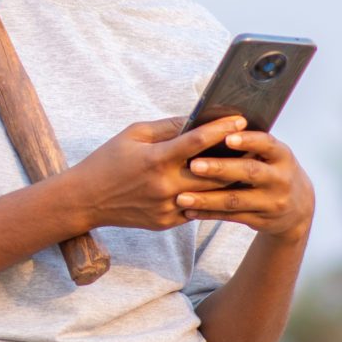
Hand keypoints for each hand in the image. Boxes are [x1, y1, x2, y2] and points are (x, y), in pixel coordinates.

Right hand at [68, 115, 248, 231]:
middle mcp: (164, 185)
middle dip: (237, 158)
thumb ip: (166, 127)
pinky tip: (222, 189)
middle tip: (255, 146)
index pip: (197, 141)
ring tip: (245, 168)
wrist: (86, 199)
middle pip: (214, 173)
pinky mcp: (168, 222)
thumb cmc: (107, 160)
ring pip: (211, 196)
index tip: (240, 120)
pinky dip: (210, 199)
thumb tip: (195, 118)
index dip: (221, 129)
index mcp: (155, 159)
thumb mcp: (132, 134)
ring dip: (230, 182)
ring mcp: (168, 207)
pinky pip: (198, 210)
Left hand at [175, 130, 314, 241]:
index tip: (226, 137)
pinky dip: (208, 213)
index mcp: (282, 156)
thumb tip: (209, 125)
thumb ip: (248, 144)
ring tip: (182, 197)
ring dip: (207, 198)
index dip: (248, 140)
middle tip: (194, 165)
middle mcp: (280, 179)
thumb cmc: (271, 169)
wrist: (298, 207)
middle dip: (220, 168)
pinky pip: (231, 217)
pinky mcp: (262, 220)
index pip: (266, 144)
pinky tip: (188, 211)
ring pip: (236, 200)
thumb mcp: (270, 155)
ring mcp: (273, 202)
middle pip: (249, 172)